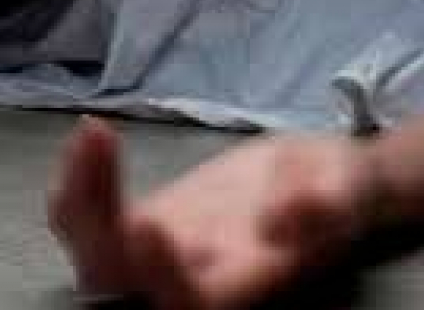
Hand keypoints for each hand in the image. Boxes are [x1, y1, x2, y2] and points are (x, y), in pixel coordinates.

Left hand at [48, 117, 377, 308]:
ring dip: (79, 198)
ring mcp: (161, 250)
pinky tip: (93, 130)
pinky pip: (93, 213)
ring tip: (95, 133)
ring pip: (93, 251)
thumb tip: (287, 219)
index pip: (189, 304)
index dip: (163, 277)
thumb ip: (325, 202)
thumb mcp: (344, 186)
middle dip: (96, 228)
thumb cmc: (338, 185)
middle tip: (100, 147)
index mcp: (244, 281)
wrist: (314, 177)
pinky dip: (81, 178)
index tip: (152, 224)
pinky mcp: (146, 218)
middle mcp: (192, 276)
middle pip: (117, 283)